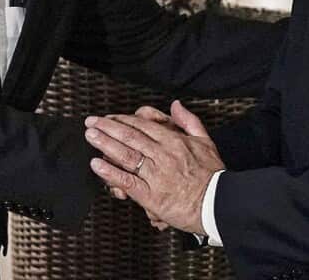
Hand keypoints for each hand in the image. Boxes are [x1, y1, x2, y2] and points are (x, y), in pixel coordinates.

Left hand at [84, 100, 222, 234]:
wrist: (218, 204)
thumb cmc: (212, 176)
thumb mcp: (206, 141)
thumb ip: (189, 121)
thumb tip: (175, 105)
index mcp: (174, 141)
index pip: (142, 125)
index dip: (122, 120)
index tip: (109, 118)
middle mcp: (163, 155)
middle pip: (130, 137)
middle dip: (107, 128)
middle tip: (91, 122)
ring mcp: (156, 174)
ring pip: (126, 155)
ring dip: (105, 144)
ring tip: (90, 136)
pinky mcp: (151, 195)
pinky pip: (127, 180)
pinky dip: (110, 173)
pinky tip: (97, 165)